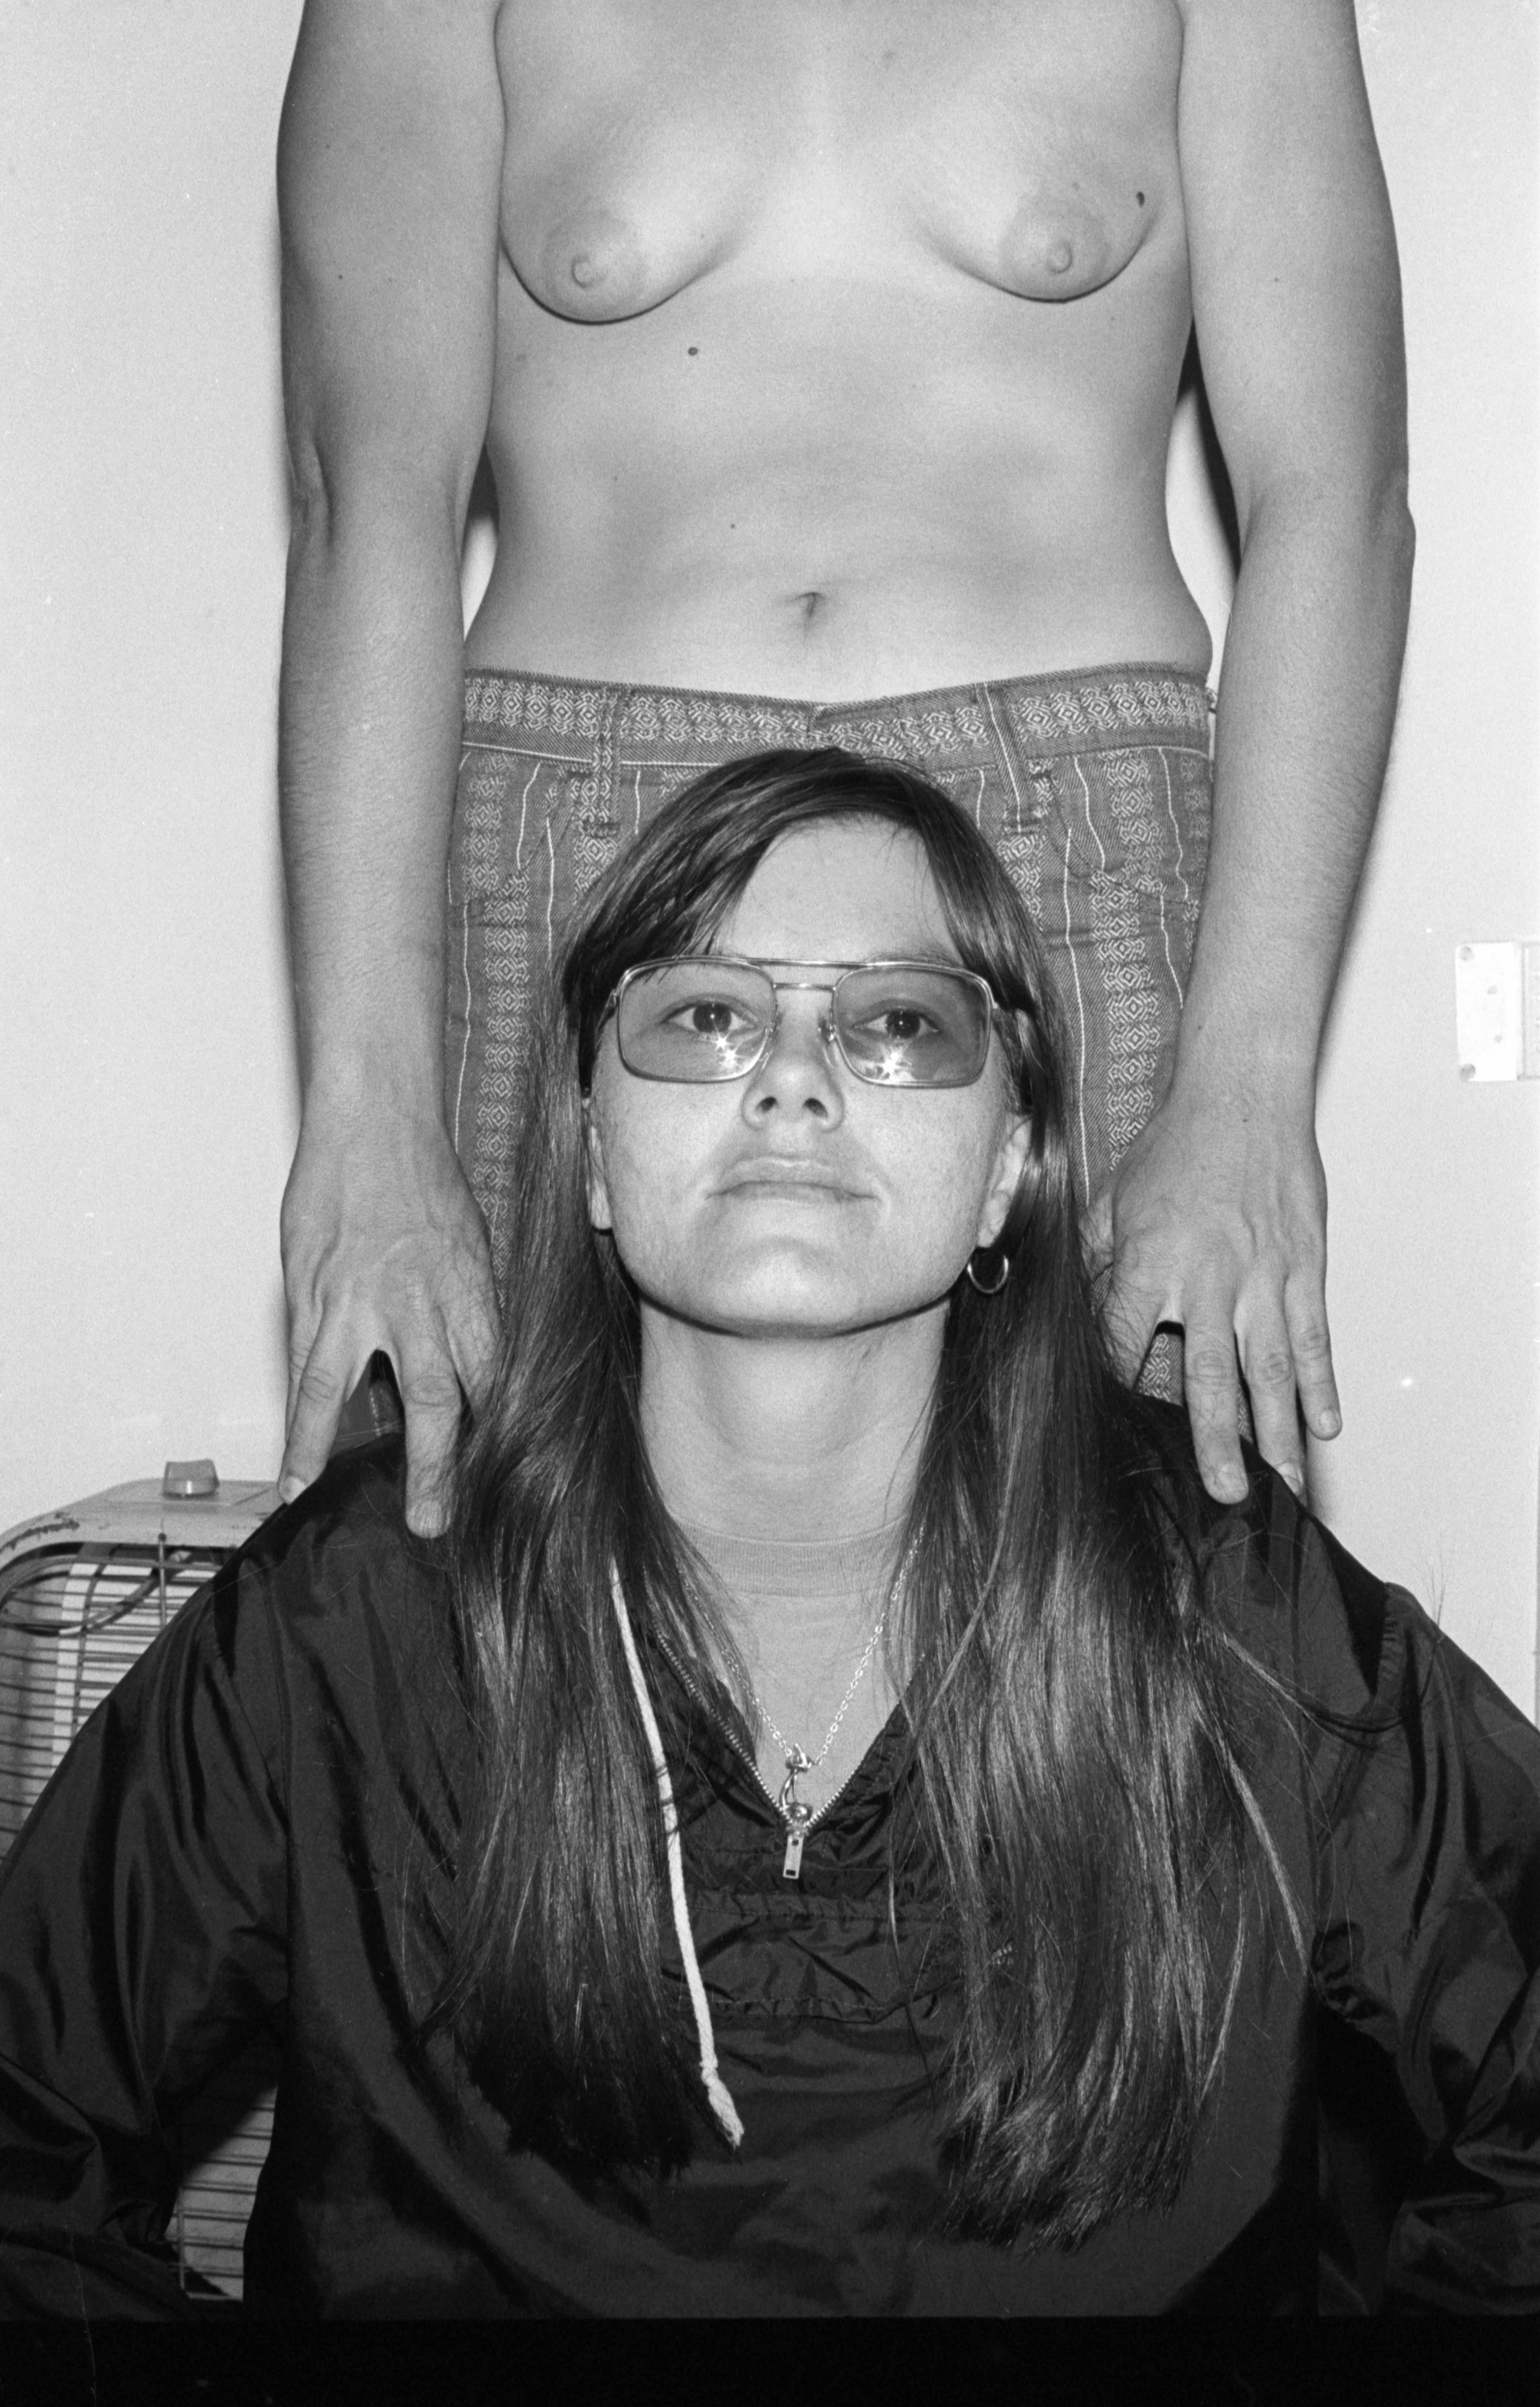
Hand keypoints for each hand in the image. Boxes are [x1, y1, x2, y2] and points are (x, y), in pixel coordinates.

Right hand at [280, 1110, 500, 1536]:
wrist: (375, 1121)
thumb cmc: (427, 1180)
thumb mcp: (472, 1248)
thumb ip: (469, 1313)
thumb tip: (479, 1372)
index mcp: (468, 1293)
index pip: (490, 1378)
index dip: (496, 1433)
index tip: (502, 1480)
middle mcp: (415, 1303)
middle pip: (430, 1397)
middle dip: (432, 1465)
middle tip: (432, 1520)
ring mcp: (354, 1300)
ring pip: (339, 1390)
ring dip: (329, 1451)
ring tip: (320, 1500)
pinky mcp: (310, 1294)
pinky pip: (302, 1366)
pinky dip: (295, 1418)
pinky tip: (289, 1462)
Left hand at [1086, 1081, 1340, 1506]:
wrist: (1241, 1097)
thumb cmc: (1172, 1148)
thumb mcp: (1110, 1200)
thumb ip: (1094, 1261)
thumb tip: (1083, 1312)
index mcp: (1147, 1264)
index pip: (1125, 1343)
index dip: (1122, 1384)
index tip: (1126, 1424)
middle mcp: (1207, 1279)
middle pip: (1210, 1376)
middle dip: (1216, 1440)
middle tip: (1224, 1493)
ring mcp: (1263, 1276)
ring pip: (1270, 1369)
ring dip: (1276, 1430)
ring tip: (1282, 1482)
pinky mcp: (1304, 1267)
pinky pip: (1313, 1336)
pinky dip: (1321, 1382)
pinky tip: (1325, 1423)